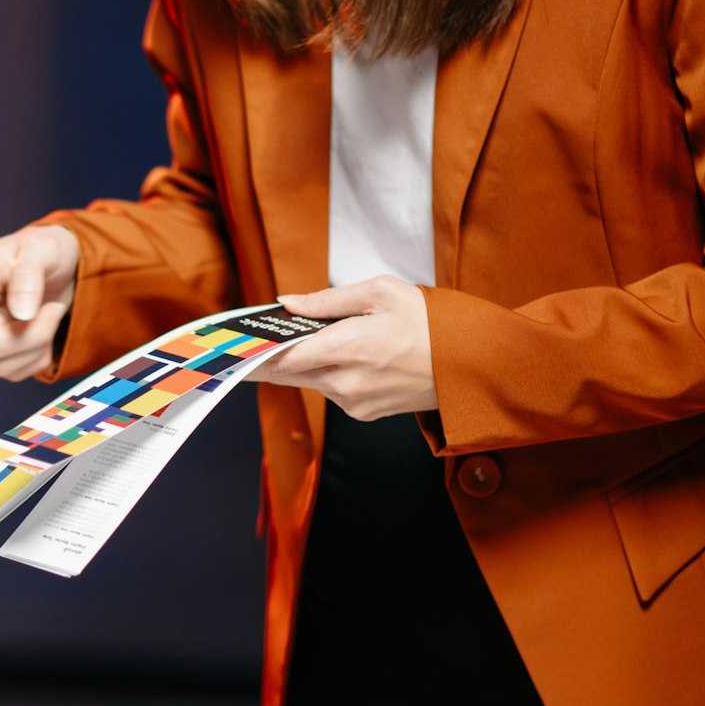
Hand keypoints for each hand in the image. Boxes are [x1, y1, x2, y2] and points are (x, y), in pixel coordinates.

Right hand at [0, 224, 79, 378]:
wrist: (52, 264)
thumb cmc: (46, 250)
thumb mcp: (45, 248)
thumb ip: (30, 275)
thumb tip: (22, 314)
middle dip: (34, 333)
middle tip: (54, 307)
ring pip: (3, 364)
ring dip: (39, 343)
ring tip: (47, 311)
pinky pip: (15, 372)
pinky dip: (38, 355)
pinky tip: (40, 328)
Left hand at [250, 276, 436, 420]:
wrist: (472, 363)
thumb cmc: (430, 321)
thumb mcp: (380, 292)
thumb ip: (327, 300)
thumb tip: (287, 304)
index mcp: (347, 348)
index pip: (281, 357)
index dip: (254, 350)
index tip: (232, 343)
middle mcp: (345, 382)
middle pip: (287, 374)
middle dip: (266, 358)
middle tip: (244, 344)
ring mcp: (353, 402)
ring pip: (308, 381)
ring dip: (299, 364)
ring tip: (293, 341)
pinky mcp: (363, 412)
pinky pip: (331, 391)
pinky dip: (325, 373)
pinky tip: (335, 355)